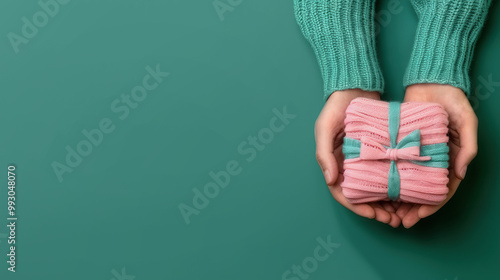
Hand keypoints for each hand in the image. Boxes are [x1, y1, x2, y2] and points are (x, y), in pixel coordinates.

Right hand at [316, 89, 401, 227]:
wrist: (354, 86)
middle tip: (393, 220)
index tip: (373, 215)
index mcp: (334, 163)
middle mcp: (350, 165)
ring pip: (377, 188)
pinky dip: (396, 184)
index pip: (344, 193)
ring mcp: (366, 159)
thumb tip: (331, 181)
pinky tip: (408, 192)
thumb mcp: (324, 128)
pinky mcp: (380, 152)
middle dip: (377, 210)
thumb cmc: (335, 107)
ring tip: (403, 212)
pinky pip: (388, 172)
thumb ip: (324, 154)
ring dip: (388, 202)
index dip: (358, 207)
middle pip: (363, 195)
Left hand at [397, 84, 477, 227]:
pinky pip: (394, 167)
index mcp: (450, 160)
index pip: (442, 190)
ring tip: (387, 213)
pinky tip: (378, 190)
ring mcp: (414, 154)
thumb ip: (468, 146)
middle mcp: (431, 161)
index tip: (420, 216)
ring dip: (398, 199)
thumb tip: (461, 174)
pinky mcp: (400, 145)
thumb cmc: (453, 100)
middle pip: (421, 191)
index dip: (432, 205)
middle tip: (399, 221)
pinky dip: (388, 180)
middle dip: (412, 209)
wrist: (431, 81)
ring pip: (406, 183)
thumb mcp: (467, 121)